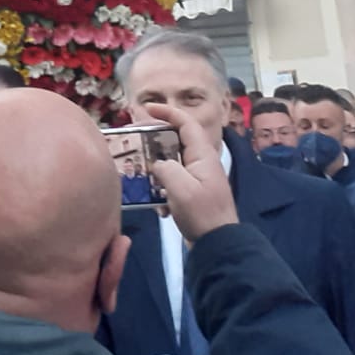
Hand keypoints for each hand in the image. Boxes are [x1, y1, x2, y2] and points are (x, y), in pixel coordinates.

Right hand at [142, 103, 237, 243]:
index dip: (167, 112)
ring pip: (173, 159)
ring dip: (155, 162)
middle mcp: (202, 162)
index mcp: (202, 155)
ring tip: (137, 167)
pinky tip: (152, 198)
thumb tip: (158, 164)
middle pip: (177, 139)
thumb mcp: (180, 188)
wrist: (219, 245)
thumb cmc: (202, 213)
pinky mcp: (193, 192)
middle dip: (155, 136)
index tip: (146, 109)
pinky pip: (173, 178)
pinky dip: (160, 184)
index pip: (186, 123)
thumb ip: (165, 168)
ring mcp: (198, 178)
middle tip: (135, 137)